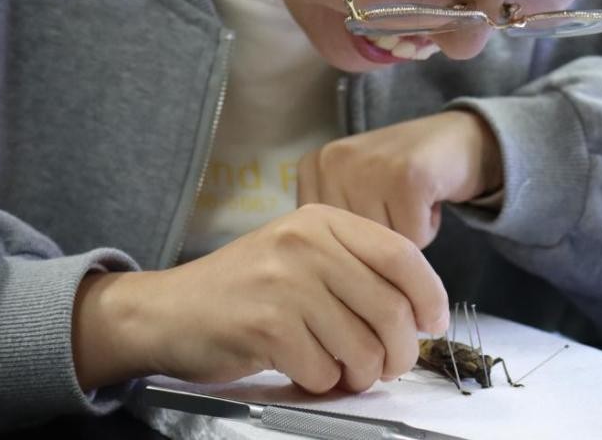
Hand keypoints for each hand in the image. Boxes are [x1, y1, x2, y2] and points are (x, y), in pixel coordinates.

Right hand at [72, 204, 448, 393]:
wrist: (168, 311)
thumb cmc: (246, 289)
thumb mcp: (302, 255)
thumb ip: (356, 268)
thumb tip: (419, 308)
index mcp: (322, 220)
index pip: (402, 254)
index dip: (429, 295)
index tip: (433, 322)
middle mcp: (305, 243)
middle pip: (389, 308)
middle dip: (400, 351)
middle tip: (390, 364)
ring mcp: (284, 283)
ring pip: (362, 347)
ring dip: (362, 373)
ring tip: (347, 370)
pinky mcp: (266, 326)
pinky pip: (324, 371)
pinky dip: (324, 382)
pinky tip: (308, 370)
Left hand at [297, 111, 502, 247]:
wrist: (460, 139)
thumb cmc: (403, 176)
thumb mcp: (352, 194)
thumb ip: (331, 226)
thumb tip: (327, 276)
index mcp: (312, 168)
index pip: (321, 242)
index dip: (354, 238)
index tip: (373, 206)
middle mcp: (332, 162)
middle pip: (348, 245)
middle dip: (379, 238)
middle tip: (396, 202)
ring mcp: (369, 166)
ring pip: (379, 246)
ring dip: (405, 235)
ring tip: (411, 200)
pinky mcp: (407, 177)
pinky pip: (412, 239)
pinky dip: (427, 228)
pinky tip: (427, 197)